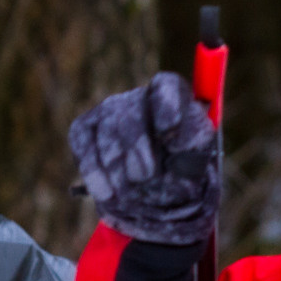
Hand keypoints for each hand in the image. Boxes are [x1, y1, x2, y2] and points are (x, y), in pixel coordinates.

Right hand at [66, 73, 220, 244]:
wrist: (157, 177)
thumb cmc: (183, 158)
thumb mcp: (197, 151)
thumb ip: (191, 144)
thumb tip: (172, 141)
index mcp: (172, 93)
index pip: (167, 86)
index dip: (167, 105)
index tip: (171, 129)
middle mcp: (137, 96)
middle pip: (132, 114)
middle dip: (137, 147)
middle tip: (146, 176)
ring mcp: (107, 109)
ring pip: (106, 132)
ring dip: (117, 166)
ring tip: (130, 193)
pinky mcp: (83, 127)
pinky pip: (83, 146)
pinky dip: (94, 172)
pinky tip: (106, 194)